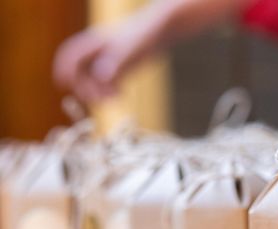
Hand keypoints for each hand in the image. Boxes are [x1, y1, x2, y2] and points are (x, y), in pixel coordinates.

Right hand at [53, 0, 246, 102]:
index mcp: (94, 42)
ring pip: (94, 81)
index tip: (65, 85)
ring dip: (98, 92)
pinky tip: (122, 94)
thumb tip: (102, 78)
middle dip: (85, 87)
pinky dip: (111, 92)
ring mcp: (110, 61)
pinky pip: (109, 84)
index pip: (69, 56)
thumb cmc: (146, 33)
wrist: (163, 29)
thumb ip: (116, 62)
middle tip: (100, 98)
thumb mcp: (131, 49)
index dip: (63, 70)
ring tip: (115, 97)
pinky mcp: (122, 68)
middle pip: (79, 73)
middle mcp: (99, 52)